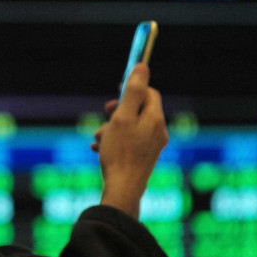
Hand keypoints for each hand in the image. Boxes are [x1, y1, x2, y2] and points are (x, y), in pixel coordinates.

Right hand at [94, 63, 167, 217]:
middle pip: (139, 110)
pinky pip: (129, 143)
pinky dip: (114, 142)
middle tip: (105, 114)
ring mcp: (152, 147)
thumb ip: (133, 91)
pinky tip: (99, 150)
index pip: (149, 93)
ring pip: (131, 128)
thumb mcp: (122, 117)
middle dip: (118, 111)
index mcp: (155, 119)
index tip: (116, 93)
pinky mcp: (144, 159)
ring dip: (112, 129)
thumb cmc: (121, 153)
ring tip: (98, 139)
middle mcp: (158, 132)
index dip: (132, 89)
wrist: (124, 190)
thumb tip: (142, 66)